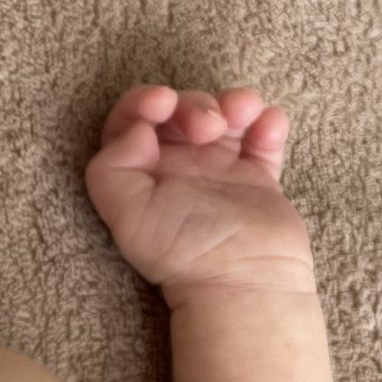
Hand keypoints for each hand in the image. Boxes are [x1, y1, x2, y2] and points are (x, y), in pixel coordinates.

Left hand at [83, 84, 316, 295]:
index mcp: (142, 174)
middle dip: (194, 103)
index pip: (133, 121)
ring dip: (233, 102)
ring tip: (243, 113)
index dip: (143, 100)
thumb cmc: (183, 252)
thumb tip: (137, 129)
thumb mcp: (127, 213)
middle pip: (180, 111)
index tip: (162, 102)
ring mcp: (220, 171)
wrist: (244, 280)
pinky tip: (268, 125)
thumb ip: (112, 165)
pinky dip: (268, 121)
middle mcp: (178, 169)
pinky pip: (263, 136)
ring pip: (223, 116)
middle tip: (207, 127)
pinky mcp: (259, 178)